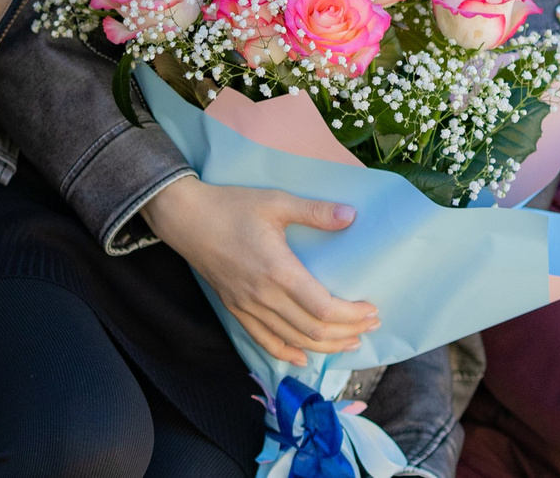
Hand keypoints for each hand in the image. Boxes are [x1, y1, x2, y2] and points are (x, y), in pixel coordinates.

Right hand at [143, 176, 379, 362]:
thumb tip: (351, 215)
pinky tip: (304, 357)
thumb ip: (315, 211)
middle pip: (312, 330)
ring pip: (292, 340)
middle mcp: (264, 296)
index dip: (351, 315)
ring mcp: (248, 307)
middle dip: (347, 332)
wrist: (187, 219)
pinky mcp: (236, 310)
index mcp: (278, 271)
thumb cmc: (232, 206)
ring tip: (351, 341)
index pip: (322, 307)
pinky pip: (264, 341)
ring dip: (325, 346)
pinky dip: (287, 353)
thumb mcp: (276, 202)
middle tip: (371, 326)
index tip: (372, 310)